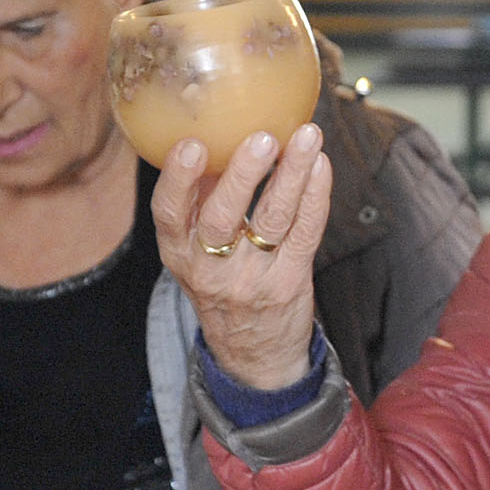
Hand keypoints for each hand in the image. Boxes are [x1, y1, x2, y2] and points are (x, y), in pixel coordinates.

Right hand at [150, 125, 331, 391]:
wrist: (254, 355)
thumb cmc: (222, 286)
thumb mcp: (195, 255)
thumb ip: (201, 202)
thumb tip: (215, 133)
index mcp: (178, 254)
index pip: (169, 215)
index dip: (178, 179)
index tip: (191, 144)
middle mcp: (210, 269)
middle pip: (223, 218)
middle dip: (243, 174)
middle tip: (262, 137)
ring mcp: (252, 278)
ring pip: (273, 220)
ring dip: (292, 174)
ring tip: (306, 136)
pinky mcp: (290, 282)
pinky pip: (305, 233)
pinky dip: (315, 196)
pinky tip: (321, 166)